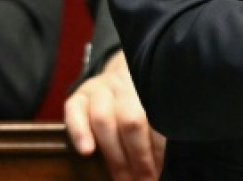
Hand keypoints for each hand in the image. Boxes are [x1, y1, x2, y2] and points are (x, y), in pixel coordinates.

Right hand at [65, 50, 164, 180]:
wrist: (122, 73)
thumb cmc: (143, 98)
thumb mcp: (157, 103)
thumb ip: (160, 128)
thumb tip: (168, 162)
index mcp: (151, 86)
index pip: (156, 119)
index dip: (158, 149)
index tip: (160, 172)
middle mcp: (125, 85)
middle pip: (131, 121)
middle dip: (139, 157)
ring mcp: (100, 89)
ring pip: (103, 119)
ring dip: (114, 155)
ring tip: (123, 180)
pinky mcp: (79, 96)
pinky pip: (74, 112)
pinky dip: (80, 133)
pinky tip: (87, 153)